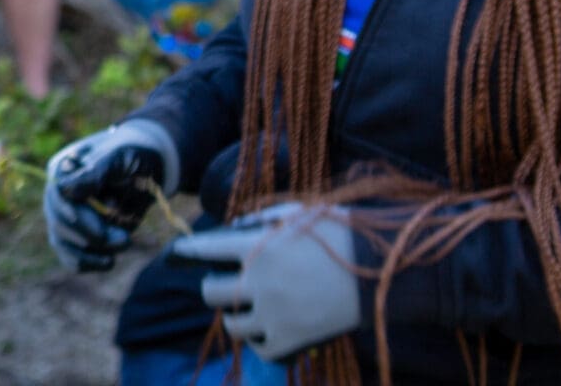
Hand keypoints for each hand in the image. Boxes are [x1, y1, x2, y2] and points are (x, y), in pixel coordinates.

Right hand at [44, 117, 178, 270]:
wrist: (149, 166)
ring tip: (124, 245)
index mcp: (64, 169)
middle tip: (125, 239)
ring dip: (92, 252)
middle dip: (93, 236)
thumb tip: (63, 188)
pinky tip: (108, 262)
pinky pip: (70, 255)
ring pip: (63, 242)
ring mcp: (65, 215)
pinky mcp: (76, 234)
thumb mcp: (119, 158)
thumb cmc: (133, 155)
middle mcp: (59, 194)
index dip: (76, 216)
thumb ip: (94, 172)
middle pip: (60, 222)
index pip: (57, 196)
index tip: (101, 231)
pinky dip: (87, 263)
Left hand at [173, 203, 362, 362]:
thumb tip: (232, 228)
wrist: (382, 270)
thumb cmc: (341, 234)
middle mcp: (259, 282)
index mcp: (257, 247)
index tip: (177, 254)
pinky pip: (259, 347)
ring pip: (231, 324)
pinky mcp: (292, 339)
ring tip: (244, 307)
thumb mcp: (297, 213)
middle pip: (210, 292)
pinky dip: (257, 339)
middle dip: (214, 285)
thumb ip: (260, 219)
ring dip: (233, 315)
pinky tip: (263, 328)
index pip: (205, 250)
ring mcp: (274, 314)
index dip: (187, 252)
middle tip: (226, 282)